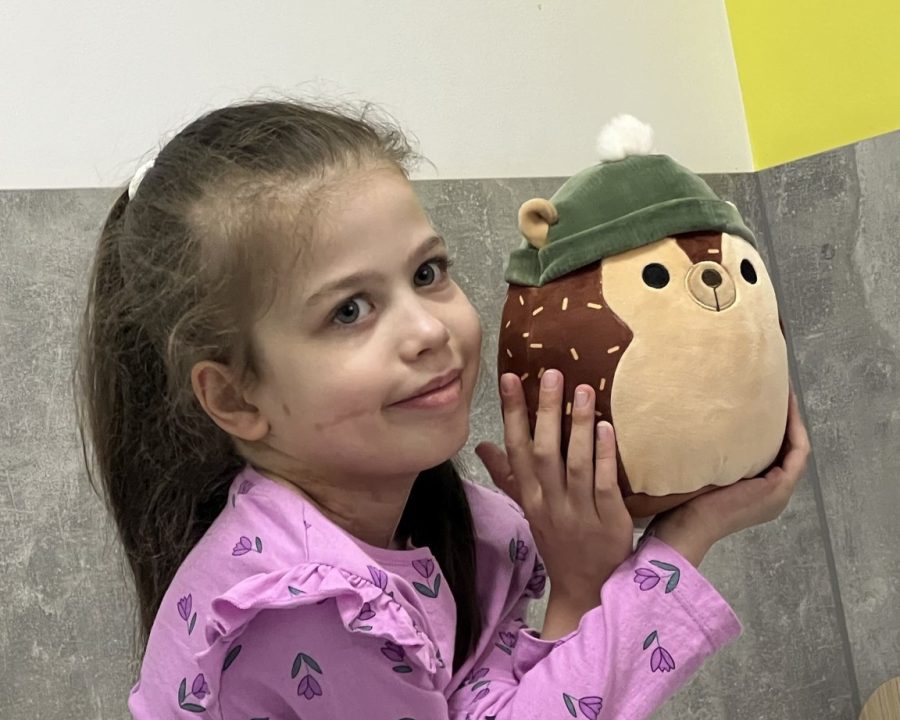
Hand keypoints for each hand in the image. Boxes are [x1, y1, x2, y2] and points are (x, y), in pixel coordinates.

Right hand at [476, 370, 633, 636]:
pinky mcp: (609, 523)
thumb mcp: (528, 509)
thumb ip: (508, 476)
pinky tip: (608, 429)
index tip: (509, 378)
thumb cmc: (558, 542)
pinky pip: (603, 486)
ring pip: (573, 465)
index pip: (515, 449)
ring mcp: (578, 514)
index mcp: (530, 497)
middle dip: (545, 411)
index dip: (512, 413)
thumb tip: (483, 445)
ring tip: (584, 390)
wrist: (584, 590)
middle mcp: (549, 503)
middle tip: (552, 372)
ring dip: (577, 426)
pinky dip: (603, 457)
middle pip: (542, 453)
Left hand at [651, 390, 810, 565]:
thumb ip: (708, 454)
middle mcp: (772, 492)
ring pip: (796, 448)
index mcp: (756, 491)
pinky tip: (785, 406)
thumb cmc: (682, 502)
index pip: (772, 453)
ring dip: (793, 420)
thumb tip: (693, 423)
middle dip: (785, 418)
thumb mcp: (702, 473)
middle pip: (787, 449)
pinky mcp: (779, 488)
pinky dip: (795, 429)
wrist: (686, 526)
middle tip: (776, 388)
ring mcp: (778, 492)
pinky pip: (797, 453)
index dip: (773, 426)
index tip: (764, 397)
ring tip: (783, 391)